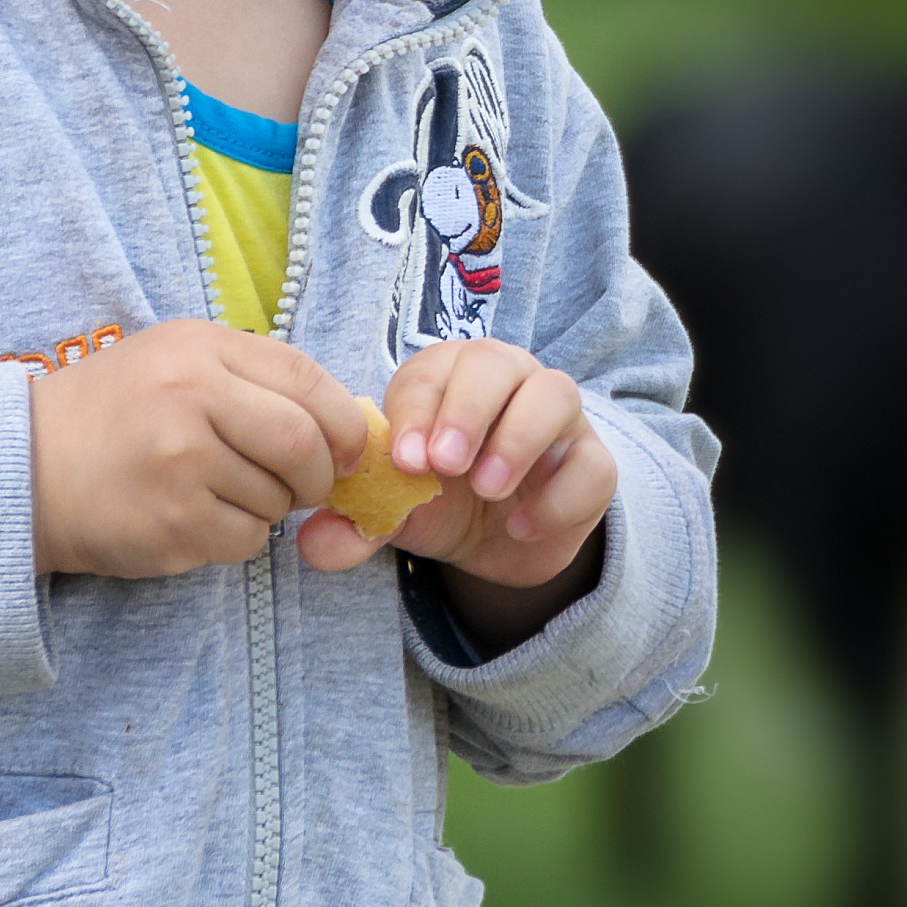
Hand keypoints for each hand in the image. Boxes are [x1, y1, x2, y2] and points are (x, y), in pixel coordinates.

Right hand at [30, 320, 367, 577]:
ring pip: (277, 498)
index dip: (342, 420)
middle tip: (307, 485)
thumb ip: (252, 375)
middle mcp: (191, 397)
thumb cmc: (114, 411)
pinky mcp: (171, 524)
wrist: (25, 465)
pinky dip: (240, 537)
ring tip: (224, 492)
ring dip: (270, 506)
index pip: (306, 377)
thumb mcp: (176, 358)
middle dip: (321, 473)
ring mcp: (180, 464)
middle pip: (304, 443)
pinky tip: (201, 518)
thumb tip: (340, 421)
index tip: (348, 447)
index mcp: (199, 348)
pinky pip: (245, 539)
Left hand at [298, 339, 615, 598]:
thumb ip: (355, 523)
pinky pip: (592, 464)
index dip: (417, 411)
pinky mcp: (592, 462)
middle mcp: (505, 380)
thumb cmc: (437, 499)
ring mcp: (555, 417)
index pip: (430, 372)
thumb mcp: (392, 513)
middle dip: (467, 410)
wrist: (496, 540)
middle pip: (495, 362)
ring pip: (554, 393)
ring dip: (518, 438)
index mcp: (445, 376)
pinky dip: (559, 495)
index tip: (405, 462)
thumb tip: (314, 544)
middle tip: (445, 465)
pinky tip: (520, 525)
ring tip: (487, 488)